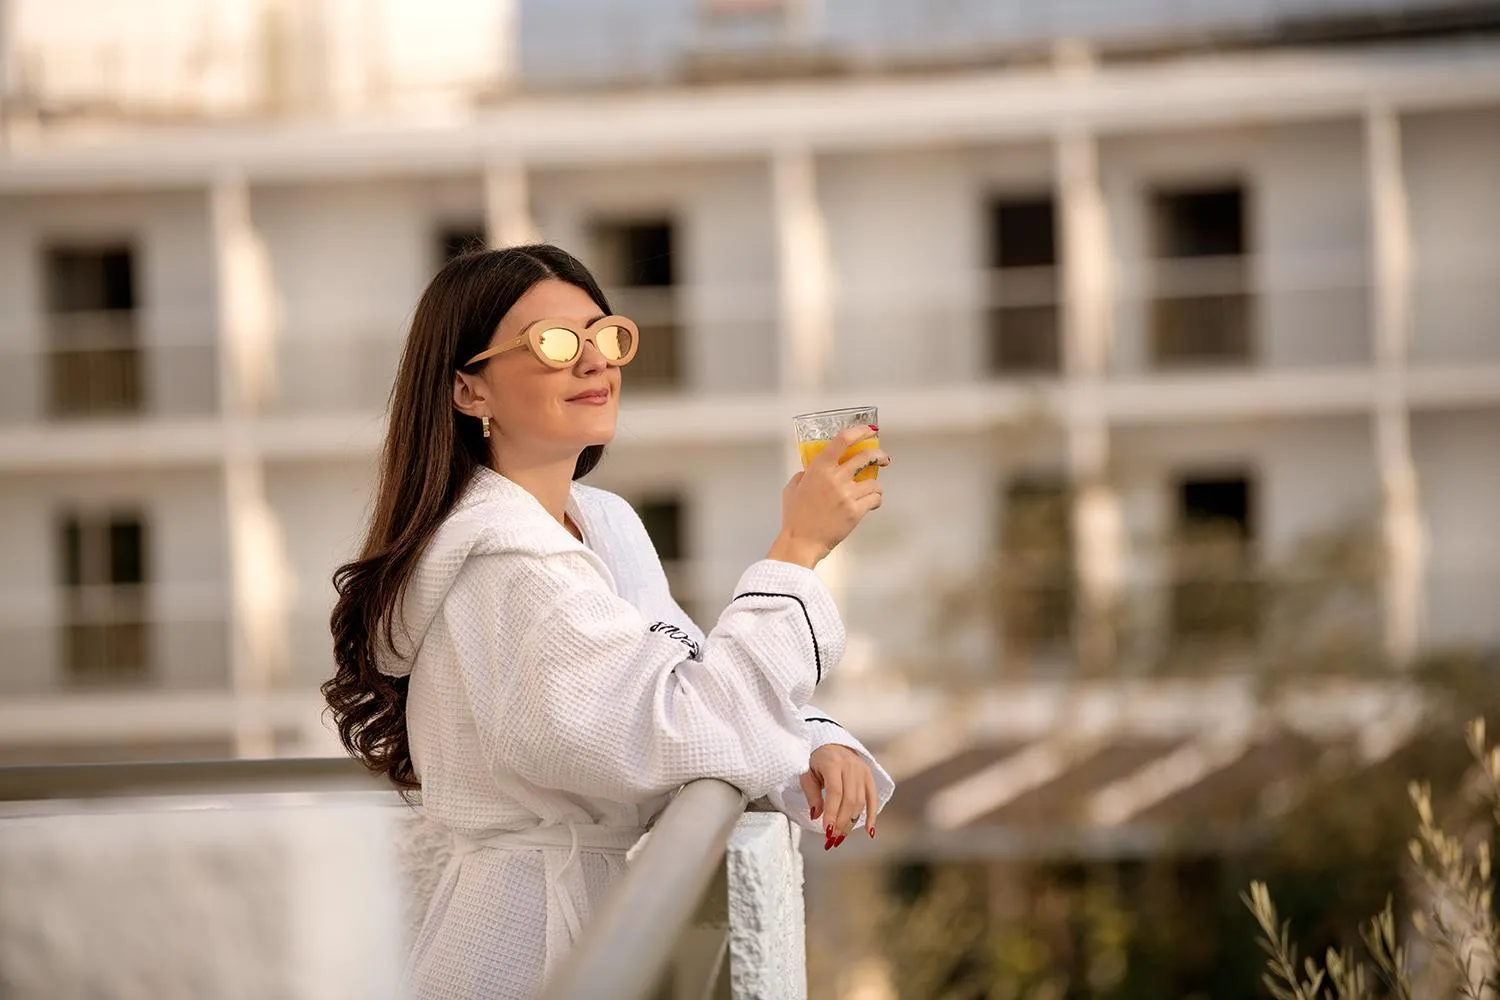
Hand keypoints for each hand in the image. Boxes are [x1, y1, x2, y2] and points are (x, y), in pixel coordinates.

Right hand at [768, 425, 888, 568]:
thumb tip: (813, 471)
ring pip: (874, 481)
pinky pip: (875, 498)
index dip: (860, 432)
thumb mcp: (792, 488)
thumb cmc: (795, 517)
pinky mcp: (856, 510)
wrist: (801, 541)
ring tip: (870, 491)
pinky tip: (870, 504)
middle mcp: (835, 477)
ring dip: (875, 485)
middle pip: (865, 456)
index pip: (843, 440)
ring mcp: (847, 494)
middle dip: (879, 455)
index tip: (869, 431)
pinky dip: (876, 500)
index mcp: (819, 468)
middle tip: (883, 458)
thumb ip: (804, 475)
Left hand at [801, 743, 878, 849]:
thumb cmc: (816, 760)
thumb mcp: (807, 773)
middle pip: (850, 799)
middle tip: (832, 839)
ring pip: (860, 802)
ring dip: (851, 822)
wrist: (831, 743)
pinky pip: (873, 798)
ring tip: (841, 836)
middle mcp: (850, 766)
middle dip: (841, 822)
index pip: (835, 792)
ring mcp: (862, 770)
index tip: (827, 831)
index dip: (831, 813)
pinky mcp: (869, 776)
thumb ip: (811, 794)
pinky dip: (872, 816)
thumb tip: (816, 815)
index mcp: (833, 763)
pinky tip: (869, 831)